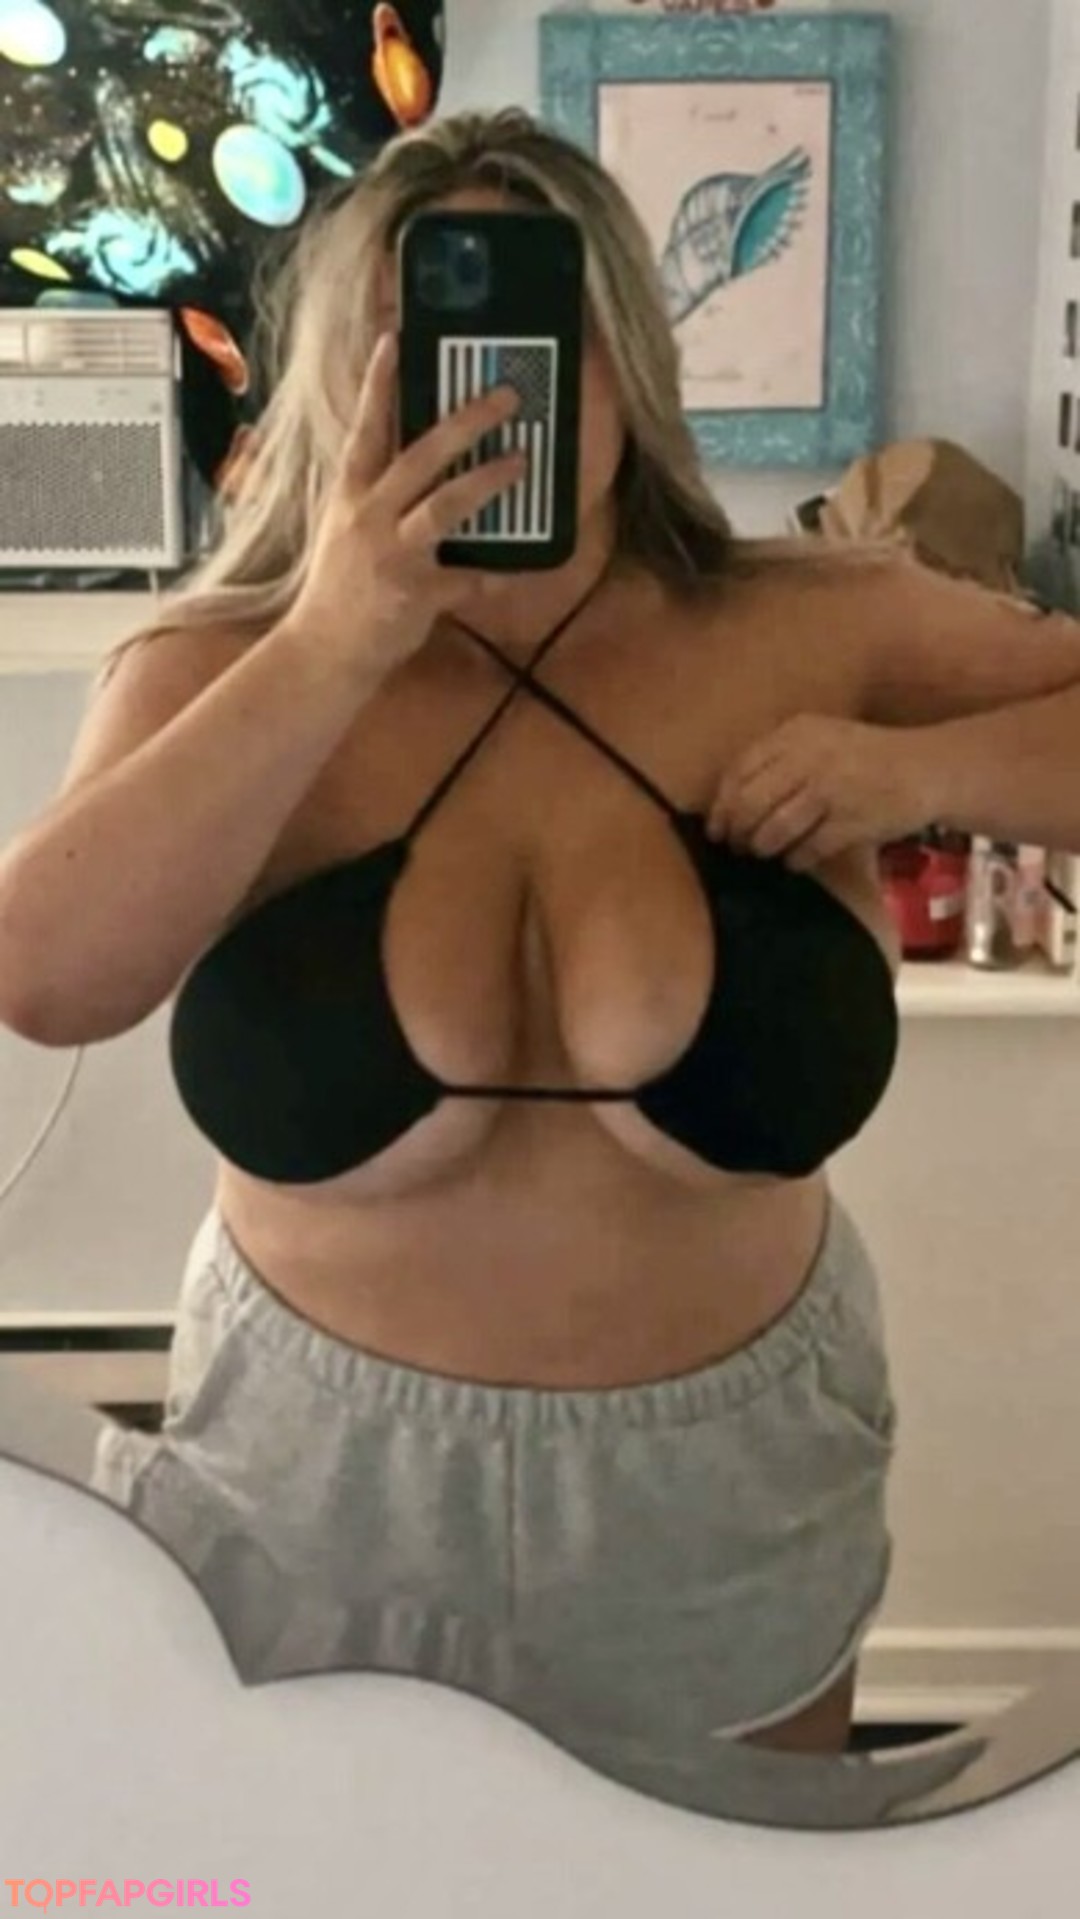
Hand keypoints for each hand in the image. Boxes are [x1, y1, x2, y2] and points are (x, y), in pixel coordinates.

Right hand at [281, 332, 526, 676]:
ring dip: (486, 480)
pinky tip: (516, 571)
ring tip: (520, 460)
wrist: (324, 651)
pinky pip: (468, 579)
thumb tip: (416, 460)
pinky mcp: (416, 594)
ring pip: (445, 506)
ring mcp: (393, 555)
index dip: (379, 385)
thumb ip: (374, 493)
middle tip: (504, 397)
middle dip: (464, 423)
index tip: (395, 340)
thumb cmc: (339, 586)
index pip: (365, 429)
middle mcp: (369, 516)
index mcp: (350, 495)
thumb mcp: (343, 528)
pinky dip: (493, 575)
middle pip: (419, 456)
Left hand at [707, 714, 939, 869]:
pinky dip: (795, 860)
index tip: (717, 827)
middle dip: (738, 832)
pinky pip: (807, 850)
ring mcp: (832, 790)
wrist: (927, 767)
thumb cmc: (865, 757)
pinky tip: (797, 859)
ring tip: (766, 852)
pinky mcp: (852, 822)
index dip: (722, 805)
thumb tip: (728, 804)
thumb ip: (778, 760)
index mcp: (796, 733)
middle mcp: (810, 757)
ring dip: (763, 848)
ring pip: (773, 829)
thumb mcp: (820, 739)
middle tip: (738, 846)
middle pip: (750, 804)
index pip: (739, 770)